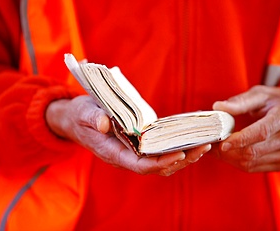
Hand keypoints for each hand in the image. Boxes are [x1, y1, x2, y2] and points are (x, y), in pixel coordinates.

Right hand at [46, 95, 210, 175]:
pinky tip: (190, 140)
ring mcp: (132, 152)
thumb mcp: (82, 112)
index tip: (180, 154)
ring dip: (183, 156)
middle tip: (204, 147)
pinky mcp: (137, 144)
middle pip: (157, 167)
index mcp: (113, 153)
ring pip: (161, 162)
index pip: (141, 165)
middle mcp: (125, 157)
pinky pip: (159, 152)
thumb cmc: (79, 115)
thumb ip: (93, 117)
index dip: (161, 162)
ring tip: (204, 145)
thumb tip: (105, 124)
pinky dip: (176, 148)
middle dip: (181, 159)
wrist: (74, 119)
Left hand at [212, 85, 279, 171]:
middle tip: (210, 144)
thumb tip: (218, 106)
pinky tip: (228, 153)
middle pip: (254, 151)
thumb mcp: (259, 94)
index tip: (222, 143)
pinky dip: (236, 162)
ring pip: (251, 163)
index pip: (261, 132)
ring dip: (229, 157)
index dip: (240, 139)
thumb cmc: (274, 101)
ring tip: (216, 148)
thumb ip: (240, 102)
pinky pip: (254, 168)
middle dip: (228, 151)